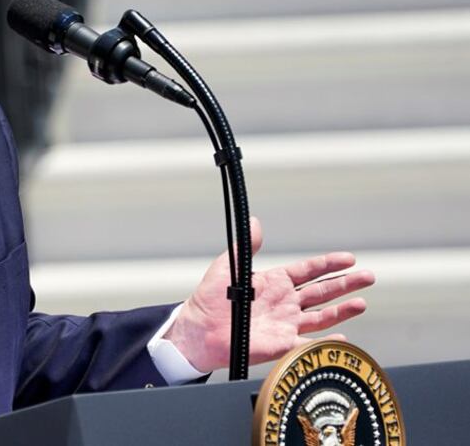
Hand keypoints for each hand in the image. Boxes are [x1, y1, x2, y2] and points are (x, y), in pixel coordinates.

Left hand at [163, 217, 374, 372]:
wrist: (199, 332)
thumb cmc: (210, 300)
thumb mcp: (227, 268)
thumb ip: (245, 247)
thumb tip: (256, 223)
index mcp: (274, 282)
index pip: (308, 271)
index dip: (328, 264)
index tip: (349, 258)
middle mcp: (284, 303)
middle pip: (322, 291)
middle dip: (346, 284)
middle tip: (368, 277)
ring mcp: (286, 324)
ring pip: (322, 316)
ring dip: (342, 310)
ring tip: (362, 302)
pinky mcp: (282, 344)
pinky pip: (309, 343)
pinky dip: (326, 342)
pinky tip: (343, 339)